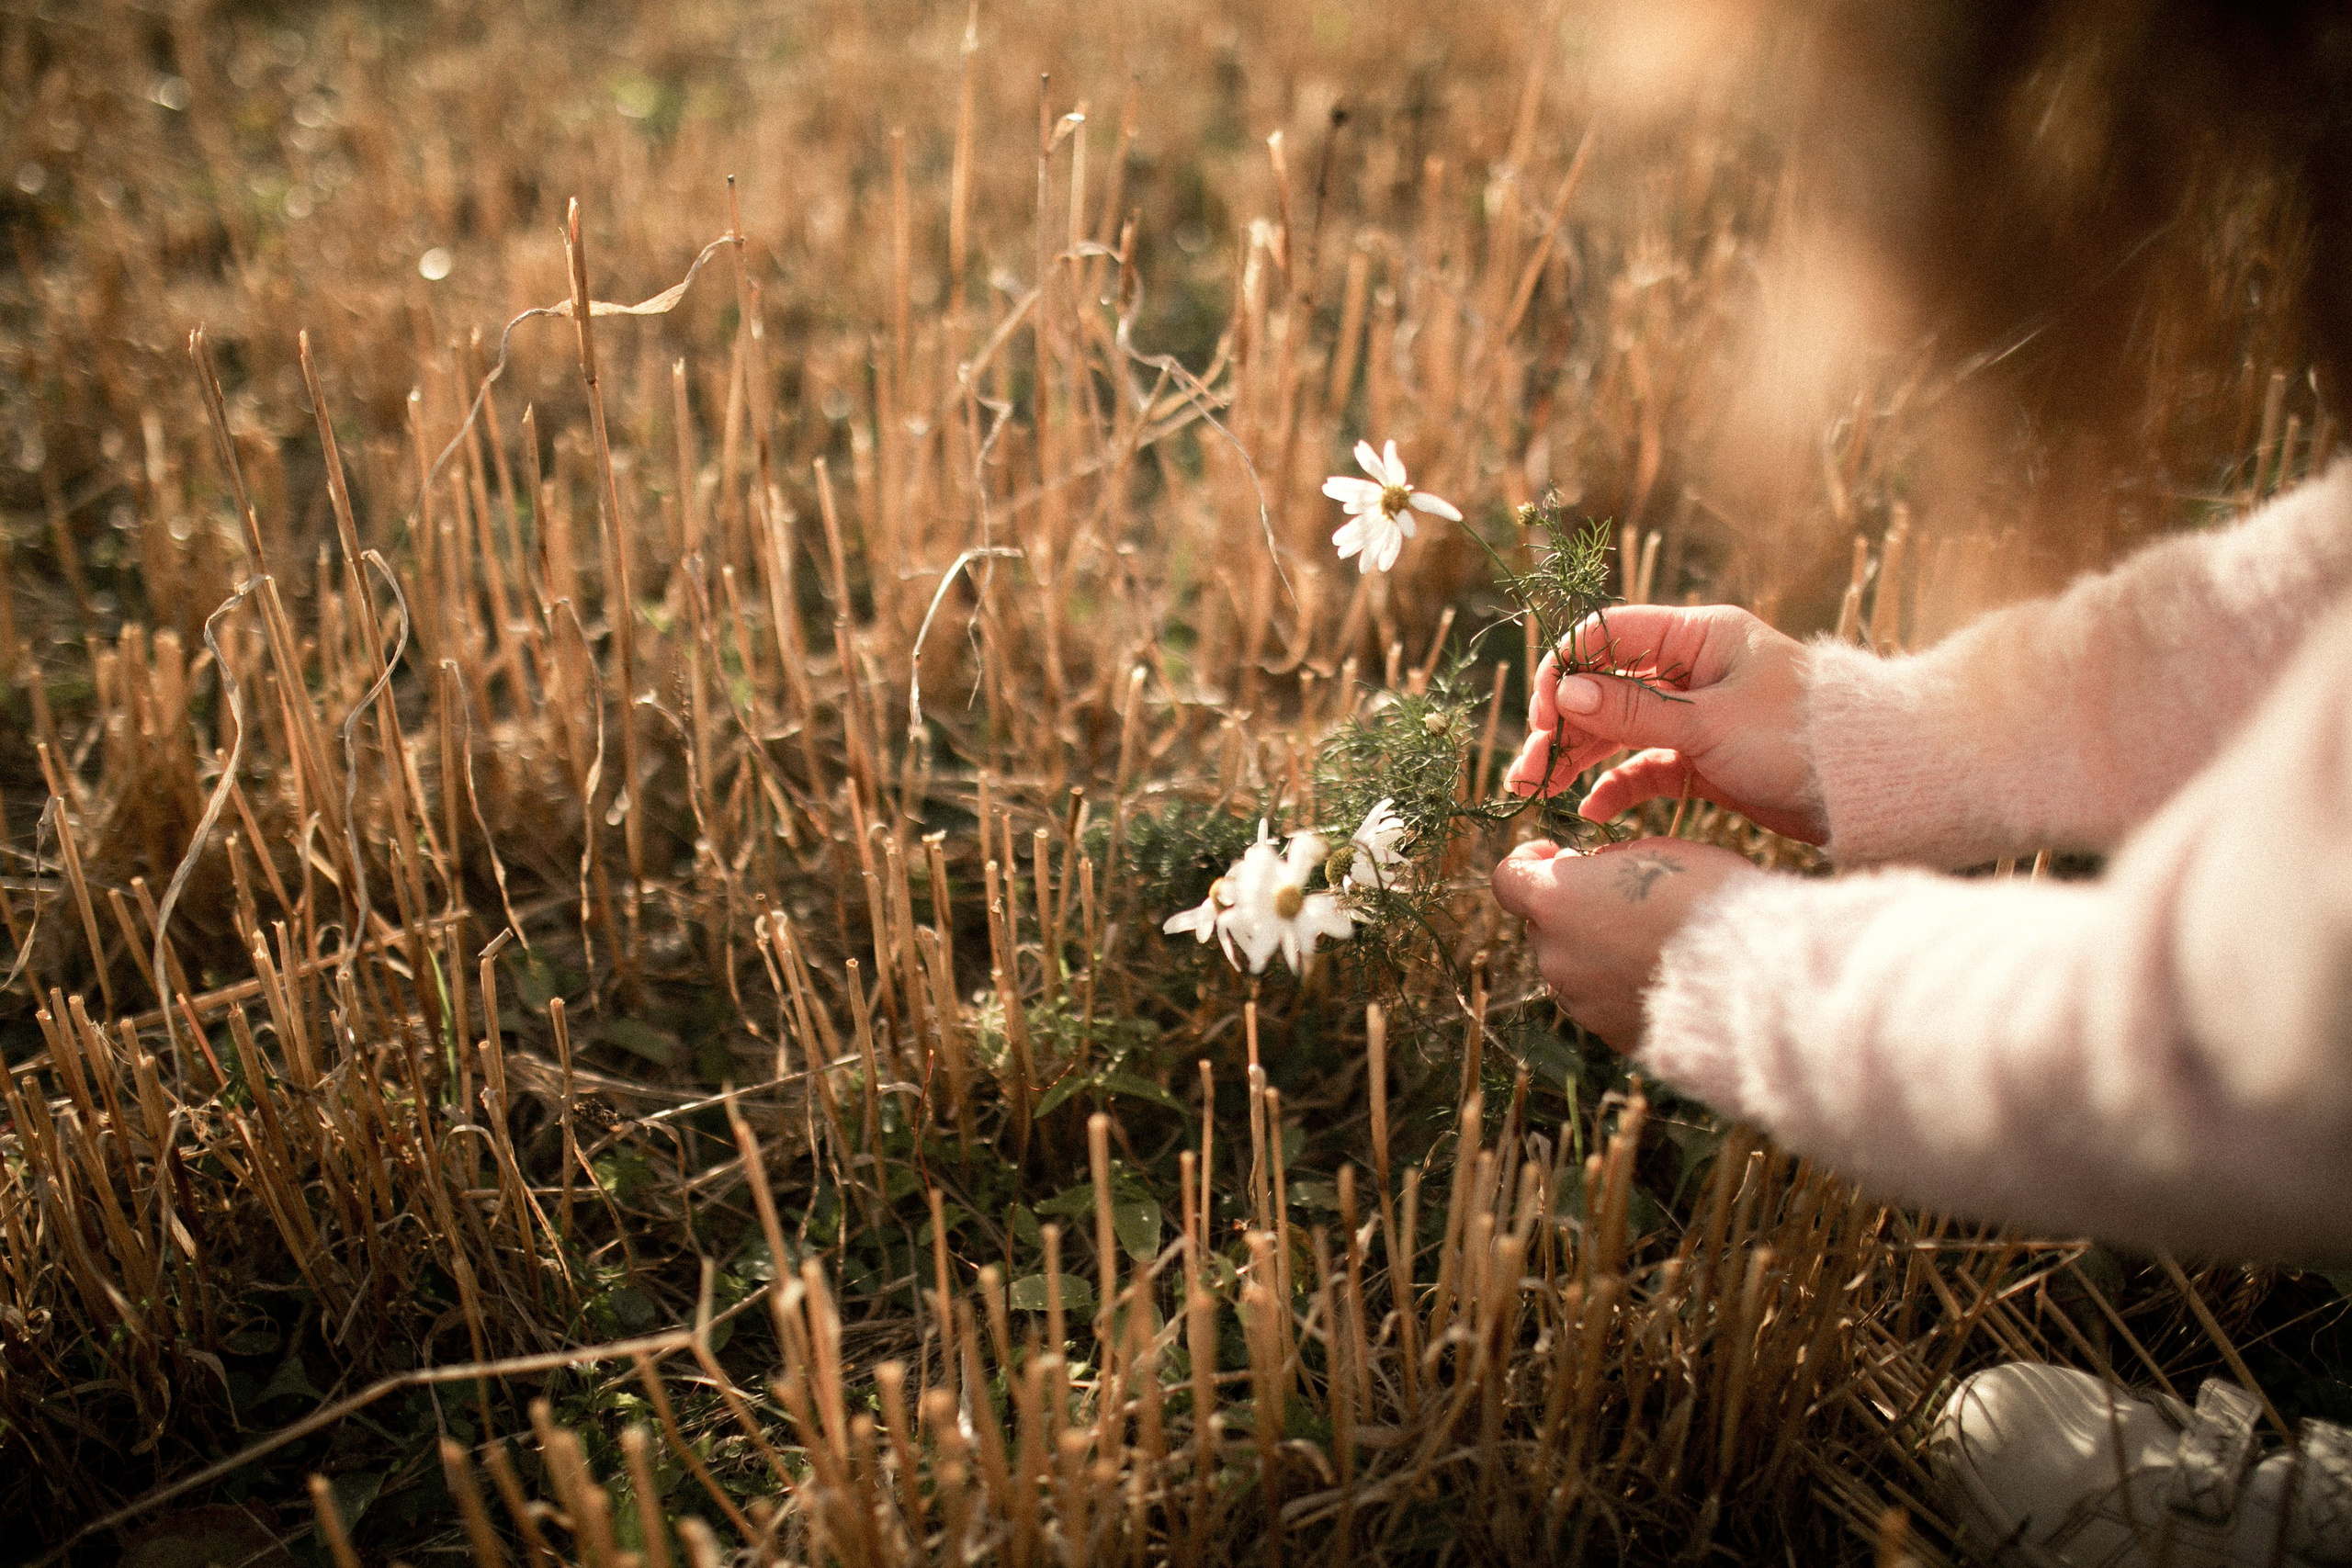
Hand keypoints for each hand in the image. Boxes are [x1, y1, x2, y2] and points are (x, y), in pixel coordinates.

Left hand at [1489, 836, 1756, 1048]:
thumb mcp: (1656, 851)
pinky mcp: (1610, 1034)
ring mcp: (1580, 1001)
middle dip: (1571, 907)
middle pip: (1543, 924)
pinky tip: (1662, 973)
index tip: (1557, 853)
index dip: (1528, 861)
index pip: (1507, 878)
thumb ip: (1608, 862)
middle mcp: (1556, 955)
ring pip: (1571, 965)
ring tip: (1652, 938)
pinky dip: (1618, 985)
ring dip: (1595, 949)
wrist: (1751, 976)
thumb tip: (1593, 871)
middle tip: (1620, 895)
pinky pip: (1601, 1001)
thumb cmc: (1709, 898)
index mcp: (1556, 901)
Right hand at [1503, 605, 1827, 843]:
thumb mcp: (1709, 724)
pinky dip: (1618, 785)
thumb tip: (1566, 694)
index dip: (1566, 672)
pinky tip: (1594, 810)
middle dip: (1563, 727)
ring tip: (1541, 790)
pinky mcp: (1704, 759)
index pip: (1607, 637)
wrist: (1865, 786)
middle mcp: (1692, 670)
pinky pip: (1646, 766)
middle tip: (1529, 769)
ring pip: (1619, 729)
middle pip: (1605, 688)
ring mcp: (1696, 715)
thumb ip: (1634, 712)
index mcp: (1697, 636)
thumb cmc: (1797, 737)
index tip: (1546, 718)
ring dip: (1580, 757)